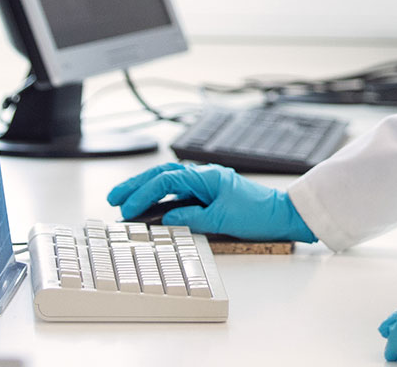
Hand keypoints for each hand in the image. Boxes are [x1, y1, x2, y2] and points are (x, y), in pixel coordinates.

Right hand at [105, 162, 316, 242]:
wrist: (283, 215)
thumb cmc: (258, 214)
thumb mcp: (223, 220)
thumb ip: (192, 218)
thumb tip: (166, 219)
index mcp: (206, 176)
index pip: (166, 180)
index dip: (143, 193)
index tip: (126, 207)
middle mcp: (204, 176)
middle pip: (161, 176)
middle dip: (135, 186)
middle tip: (113, 198)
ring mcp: (205, 184)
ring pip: (167, 182)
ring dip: (145, 190)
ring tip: (124, 201)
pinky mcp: (208, 194)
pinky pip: (178, 193)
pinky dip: (160, 198)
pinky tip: (148, 207)